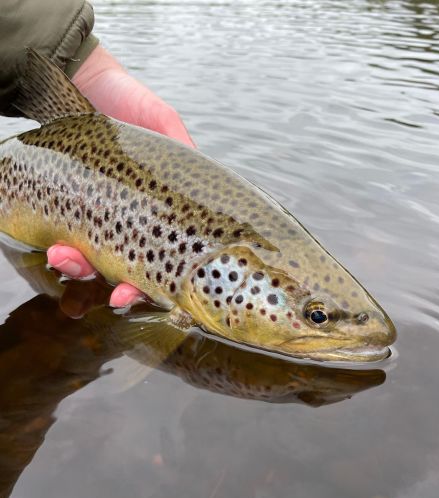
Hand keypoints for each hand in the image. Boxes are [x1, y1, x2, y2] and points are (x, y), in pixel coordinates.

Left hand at [47, 45, 194, 306]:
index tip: (160, 291)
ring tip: (71, 260)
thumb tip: (203, 170)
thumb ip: (182, 146)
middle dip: (122, 290)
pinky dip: (61, 249)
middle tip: (117, 296)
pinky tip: (56, 247)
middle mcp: (127, 220)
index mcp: (158, 210)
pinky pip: (63, 237)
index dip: (161, 280)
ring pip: (91, 261)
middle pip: (128, 270)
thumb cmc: (129, 102)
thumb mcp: (163, 122)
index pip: (164, 254)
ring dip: (82, 270)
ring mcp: (95, 217)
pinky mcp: (66, 206)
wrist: (82, 81)